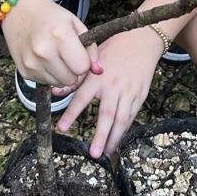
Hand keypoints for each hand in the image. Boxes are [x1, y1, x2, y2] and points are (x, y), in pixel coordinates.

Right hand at [1, 0, 91, 87]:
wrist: (19, 10)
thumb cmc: (50, 16)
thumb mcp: (75, 24)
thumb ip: (90, 47)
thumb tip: (98, 71)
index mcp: (61, 36)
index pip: (82, 68)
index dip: (84, 63)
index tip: (79, 54)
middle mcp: (44, 52)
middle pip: (71, 80)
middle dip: (73, 70)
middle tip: (67, 56)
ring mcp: (32, 63)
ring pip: (59, 84)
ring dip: (60, 73)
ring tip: (54, 55)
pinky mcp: (24, 72)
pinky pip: (45, 82)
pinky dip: (47, 74)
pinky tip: (42, 58)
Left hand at [56, 26, 165, 158]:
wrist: (142, 41)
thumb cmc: (114, 49)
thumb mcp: (92, 58)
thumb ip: (75, 79)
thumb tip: (54, 91)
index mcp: (98, 77)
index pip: (81, 98)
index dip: (71, 114)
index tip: (61, 128)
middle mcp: (113, 86)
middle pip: (107, 115)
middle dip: (100, 136)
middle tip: (93, 153)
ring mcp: (129, 92)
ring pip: (122, 119)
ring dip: (114, 138)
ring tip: (106, 153)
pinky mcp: (140, 96)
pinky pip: (132, 116)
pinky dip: (124, 129)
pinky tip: (118, 140)